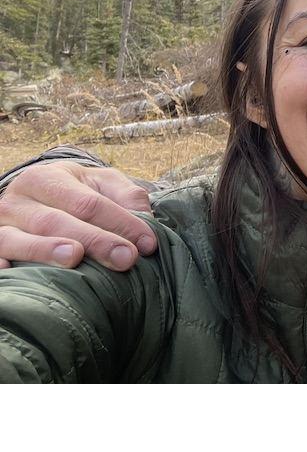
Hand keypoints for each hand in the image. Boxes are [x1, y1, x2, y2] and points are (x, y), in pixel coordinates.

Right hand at [0, 161, 156, 270]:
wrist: (33, 197)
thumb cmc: (76, 192)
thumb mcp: (102, 183)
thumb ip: (126, 195)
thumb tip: (145, 216)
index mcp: (49, 178)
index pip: (88, 203)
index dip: (120, 223)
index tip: (147, 244)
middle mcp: (18, 200)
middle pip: (56, 221)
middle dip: (94, 240)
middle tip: (125, 258)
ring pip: (19, 239)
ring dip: (46, 250)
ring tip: (75, 258)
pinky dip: (4, 265)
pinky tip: (14, 272)